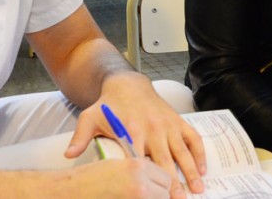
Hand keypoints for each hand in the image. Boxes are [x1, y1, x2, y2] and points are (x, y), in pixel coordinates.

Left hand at [65, 73, 206, 198]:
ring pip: (182, 152)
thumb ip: (81, 138)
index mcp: (131, 132)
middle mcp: (153, 129)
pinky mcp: (178, 121)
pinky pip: (193, 138)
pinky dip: (200, 153)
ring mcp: (168, 125)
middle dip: (173, 183)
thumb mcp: (89, 118)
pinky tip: (203, 169)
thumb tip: (68, 155)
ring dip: (190, 172)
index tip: (152, 195)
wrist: (128, 84)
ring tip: (198, 190)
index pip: (141, 163)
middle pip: (165, 162)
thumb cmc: (108, 105)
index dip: (147, 180)